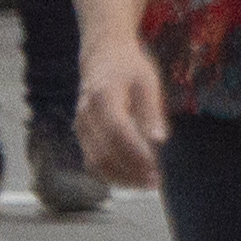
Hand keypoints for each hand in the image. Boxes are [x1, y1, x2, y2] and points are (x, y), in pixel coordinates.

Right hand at [79, 44, 169, 191]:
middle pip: (104, 153)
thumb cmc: (128, 68)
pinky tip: (131, 178)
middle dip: (131, 172)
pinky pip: (92, 162)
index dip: (136, 154)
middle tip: (155, 182)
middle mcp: (86, 114)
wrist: (102, 57)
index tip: (156, 168)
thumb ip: (151, 111)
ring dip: (121, 178)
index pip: (118, 132)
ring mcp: (80, 126)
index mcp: (104, 97)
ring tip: (146, 184)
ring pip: (95, 163)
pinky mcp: (81, 135)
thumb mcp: (147, 82)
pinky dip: (111, 175)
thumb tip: (159, 140)